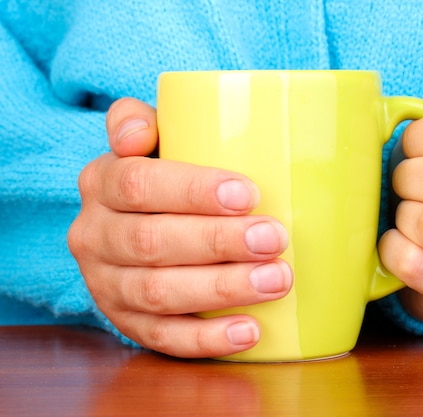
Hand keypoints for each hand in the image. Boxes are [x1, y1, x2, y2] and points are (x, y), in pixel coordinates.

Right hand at [68, 98, 292, 357]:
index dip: (192, 191)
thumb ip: (139, 121)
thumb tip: (137, 133)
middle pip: (151, 243)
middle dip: (218, 243)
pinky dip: (207, 339)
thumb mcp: (150, 138)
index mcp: (100, 182)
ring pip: (158, 294)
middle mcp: (94, 236)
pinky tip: (250, 331)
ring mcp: (106, 285)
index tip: (248, 195)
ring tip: (276, 281)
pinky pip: (162, 338)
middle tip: (275, 240)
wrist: (131, 223)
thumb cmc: (161, 175)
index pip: (137, 184)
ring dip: (222, 290)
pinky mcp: (126, 323)